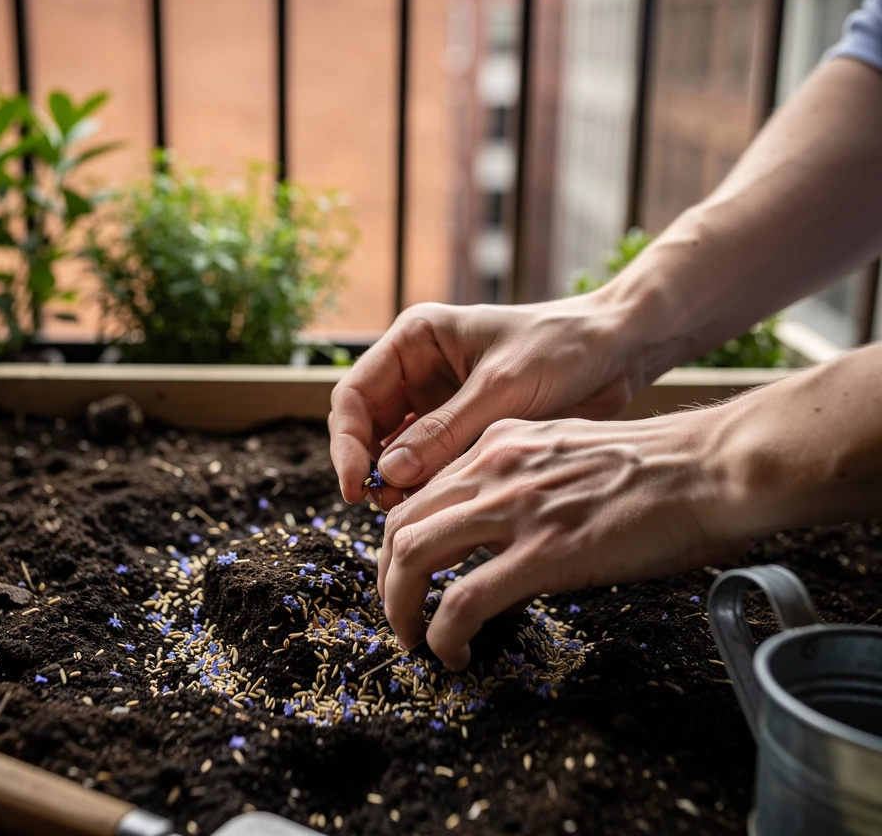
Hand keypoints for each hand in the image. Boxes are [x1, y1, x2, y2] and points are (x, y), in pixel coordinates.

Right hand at [329, 295, 640, 507]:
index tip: (356, 485)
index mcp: (416, 340)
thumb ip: (446, 431)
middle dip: (372, 467)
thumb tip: (389, 474)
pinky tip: (441, 506)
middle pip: (368, 427)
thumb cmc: (564, 347)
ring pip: (397, 451)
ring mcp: (440, 401)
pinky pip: (431, 463)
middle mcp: (419, 370)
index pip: (355, 393)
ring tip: (416, 511)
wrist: (620, 350)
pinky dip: (429, 486)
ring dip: (399, 483)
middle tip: (389, 508)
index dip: (346, 441)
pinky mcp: (465, 429)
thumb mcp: (503, 386)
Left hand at [377, 411, 748, 670]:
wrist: (709, 467)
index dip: (399, 542)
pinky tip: (457, 653)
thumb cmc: (654, 465)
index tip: (407, 576)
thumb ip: (521, 480)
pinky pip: (464, 601)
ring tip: (415, 640)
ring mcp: (515, 509)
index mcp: (498, 444)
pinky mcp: (545, 552)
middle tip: (400, 614)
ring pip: (413, 556)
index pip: (418, 492)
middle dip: (387, 578)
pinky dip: (443, 633)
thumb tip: (500, 533)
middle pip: (399, 523)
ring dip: (400, 607)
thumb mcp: (566, 452)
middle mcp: (493, 468)